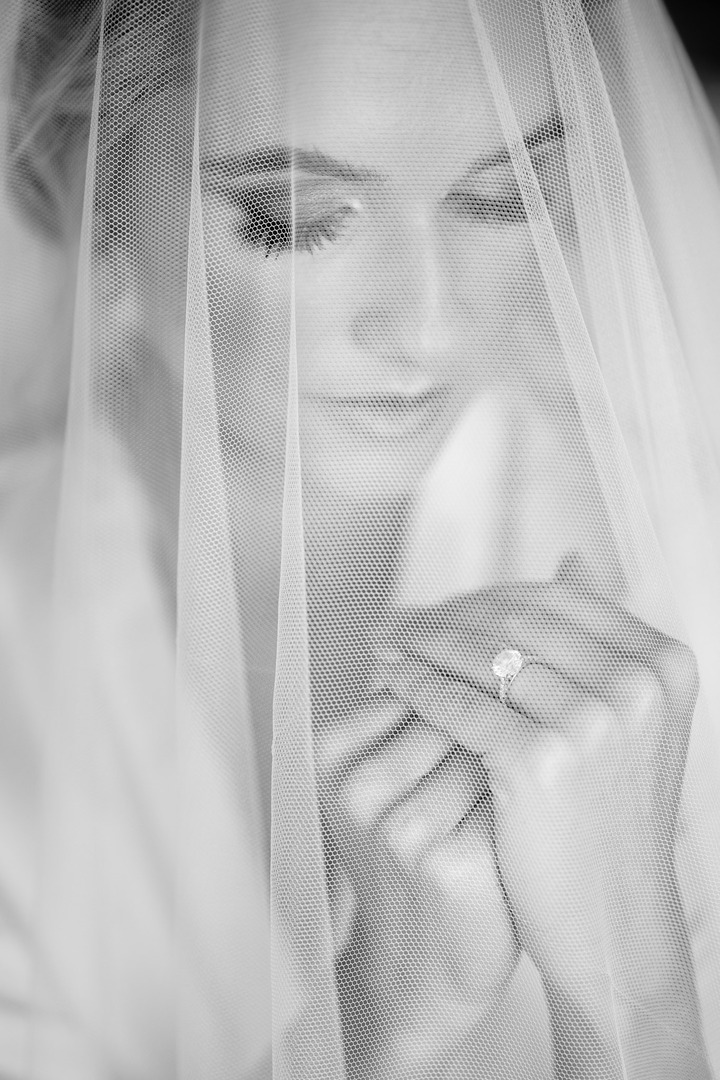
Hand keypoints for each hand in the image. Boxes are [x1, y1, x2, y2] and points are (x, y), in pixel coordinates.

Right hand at [315, 696, 519, 1078]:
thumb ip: (412, 704)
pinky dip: (527, 797)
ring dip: (514, 752)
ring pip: (483, 746)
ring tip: (522, 779)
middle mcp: (357, 787)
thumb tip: (469, 618)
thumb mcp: (391, 774)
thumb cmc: (418, 851)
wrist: (422, 961)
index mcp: (329, 751)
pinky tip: (532, 815)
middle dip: (492, 715)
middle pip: (451, 707)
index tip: (488, 702)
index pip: (414, 677)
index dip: (464, 685)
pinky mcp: (447, 865)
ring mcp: (399, 828)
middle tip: (514, 739)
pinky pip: (508, 797)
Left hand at [375, 578, 708, 1078]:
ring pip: (482, 654)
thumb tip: (573, 556)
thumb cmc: (606, 817)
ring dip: (419, 641)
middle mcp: (639, 682)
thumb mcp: (624, 717)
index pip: (554, 599)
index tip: (436, 607)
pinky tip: (385, 679)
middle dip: (444, 615)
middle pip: (515, 619)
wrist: (612, 918)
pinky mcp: (544, 760)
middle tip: (392, 620)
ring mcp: (596, 720)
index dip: (484, 597)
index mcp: (663, 661)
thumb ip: (599, 639)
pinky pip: (459, 703)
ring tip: (379, 641)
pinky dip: (414, 685)